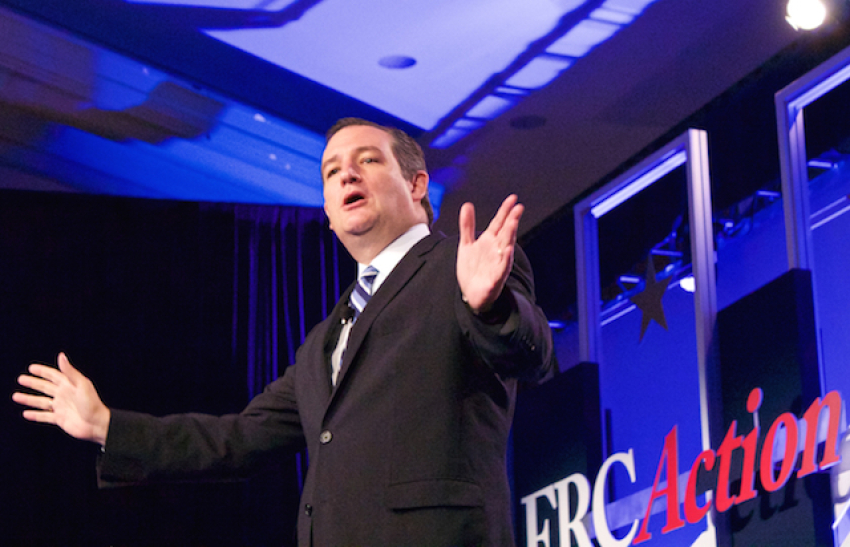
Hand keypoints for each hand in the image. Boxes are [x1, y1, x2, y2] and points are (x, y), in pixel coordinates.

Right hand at [13, 353, 109, 445]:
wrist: (96, 424)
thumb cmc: (92, 403)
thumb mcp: (81, 385)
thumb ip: (70, 371)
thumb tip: (61, 356)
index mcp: (69, 385)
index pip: (53, 375)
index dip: (42, 371)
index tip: (31, 368)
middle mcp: (63, 395)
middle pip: (45, 387)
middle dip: (33, 383)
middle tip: (21, 378)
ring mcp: (61, 407)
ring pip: (41, 402)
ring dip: (28, 399)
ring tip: (16, 396)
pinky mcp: (59, 419)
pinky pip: (44, 416)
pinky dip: (35, 415)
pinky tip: (26, 414)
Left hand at [457, 194, 523, 312]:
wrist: (470, 294)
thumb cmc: (472, 269)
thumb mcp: (466, 245)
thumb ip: (467, 226)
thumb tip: (467, 205)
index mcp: (489, 241)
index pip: (499, 222)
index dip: (505, 210)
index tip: (513, 198)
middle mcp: (496, 250)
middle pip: (505, 232)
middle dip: (512, 220)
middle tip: (518, 207)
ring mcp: (498, 263)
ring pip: (507, 247)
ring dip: (510, 235)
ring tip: (513, 223)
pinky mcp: (496, 277)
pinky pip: (502, 267)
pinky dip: (505, 258)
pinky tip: (507, 249)